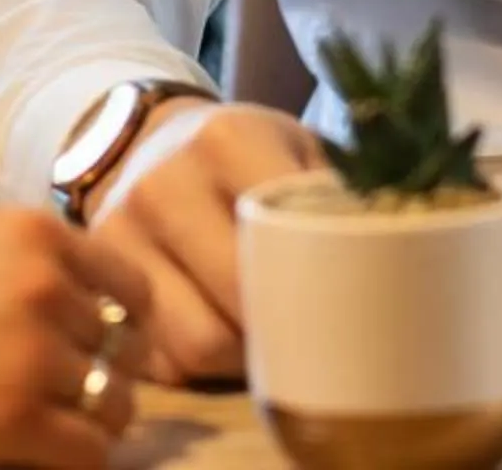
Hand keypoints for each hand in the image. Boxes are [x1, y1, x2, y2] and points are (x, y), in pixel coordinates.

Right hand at [0, 209, 153, 468]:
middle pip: (129, 348)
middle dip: (106, 379)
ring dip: (87, 425)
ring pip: (118, 405)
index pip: (131, 284)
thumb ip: (15, 271)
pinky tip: (24, 456)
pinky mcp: (15, 418)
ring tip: (39, 432)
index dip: (119, 325)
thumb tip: (68, 314)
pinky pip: (91, 454)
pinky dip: (69, 461)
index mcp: (32, 232)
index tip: (90, 352)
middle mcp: (48, 283)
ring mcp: (35, 351)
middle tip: (65, 401)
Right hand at [84, 101, 322, 385]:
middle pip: (235, 306)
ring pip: (195, 345)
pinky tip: (219, 333)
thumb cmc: (244, 153)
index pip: (277, 243)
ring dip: (240, 358)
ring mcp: (118, 234)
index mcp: (223, 141)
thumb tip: (405, 250)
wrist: (146, 139)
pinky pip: (159, 356)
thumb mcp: (296, 147)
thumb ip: (342, 191)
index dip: (318, 290)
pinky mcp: (96, 279)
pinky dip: (197, 363)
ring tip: (266, 339)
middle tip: (314, 335)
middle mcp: (161, 185)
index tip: (348, 306)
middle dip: (282, 333)